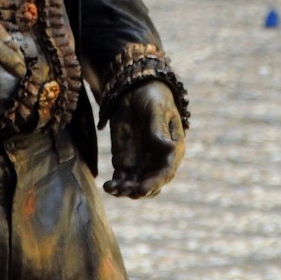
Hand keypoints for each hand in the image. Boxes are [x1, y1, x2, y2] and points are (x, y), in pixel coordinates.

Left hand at [104, 80, 184, 198]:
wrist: (134, 88)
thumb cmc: (152, 96)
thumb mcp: (156, 108)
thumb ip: (159, 128)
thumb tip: (169, 148)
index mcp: (173, 149)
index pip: (166, 172)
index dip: (154, 183)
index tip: (141, 189)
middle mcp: (158, 160)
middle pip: (151, 183)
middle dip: (139, 190)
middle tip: (125, 190)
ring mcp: (141, 162)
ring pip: (136, 185)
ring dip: (125, 191)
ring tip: (113, 188)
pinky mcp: (125, 160)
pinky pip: (122, 178)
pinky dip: (116, 185)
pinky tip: (108, 186)